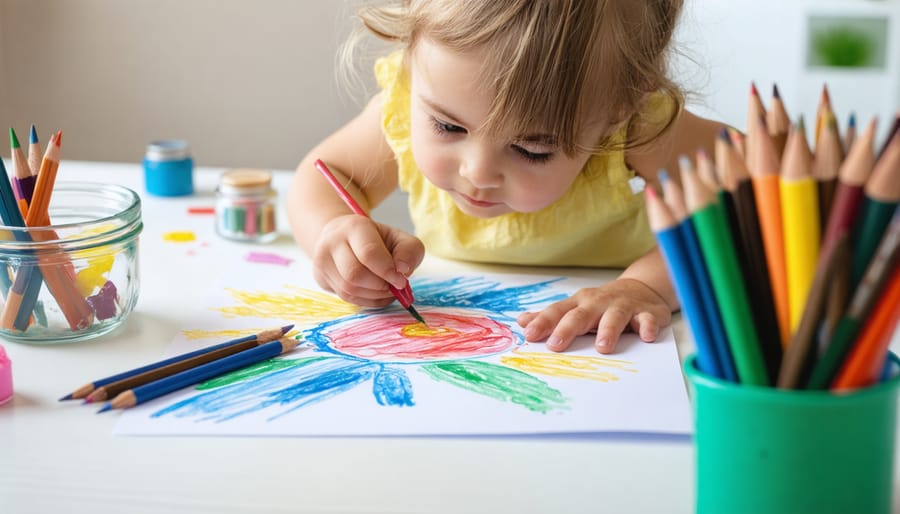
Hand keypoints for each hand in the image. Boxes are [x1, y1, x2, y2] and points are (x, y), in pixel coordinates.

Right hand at [312, 214, 424, 306]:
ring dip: (375, 296)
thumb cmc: (376, 239)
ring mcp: (322, 261)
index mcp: (354, 227)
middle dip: (380, 286)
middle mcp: (332, 242)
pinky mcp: (321, 278)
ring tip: (387, 289)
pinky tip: (377, 294)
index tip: (402, 280)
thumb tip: (403, 272)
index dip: (388, 271)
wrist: (343, 236)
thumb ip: (409, 251)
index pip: (369, 253)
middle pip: (355, 274)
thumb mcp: (399, 238)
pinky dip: (367, 301)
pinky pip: (346, 298)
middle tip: (394, 287)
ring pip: (349, 290)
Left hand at [516, 278, 671, 353]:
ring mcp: (623, 306)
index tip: (529, 335)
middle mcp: (598, 303)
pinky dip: (648, 326)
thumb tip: (521, 322)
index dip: (542, 323)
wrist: (640, 289)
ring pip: (614, 316)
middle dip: (567, 329)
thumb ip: (551, 317)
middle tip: (555, 345)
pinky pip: (648, 319)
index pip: (557, 312)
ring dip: (608, 330)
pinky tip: (646, 336)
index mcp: (579, 303)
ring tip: (603, 347)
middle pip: (581, 315)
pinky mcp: (647, 312)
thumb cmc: (601, 304)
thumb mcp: (575, 308)